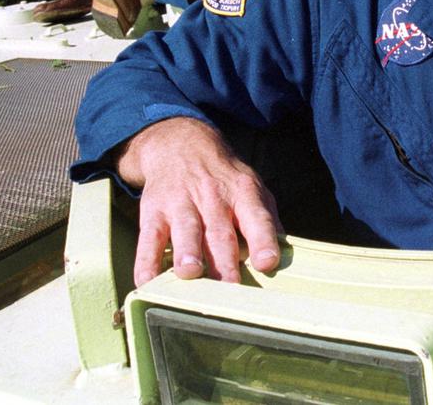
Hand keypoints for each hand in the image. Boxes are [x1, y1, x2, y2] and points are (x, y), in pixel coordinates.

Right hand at [117, 117, 281, 285]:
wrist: (181, 145)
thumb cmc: (223, 178)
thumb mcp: (252, 188)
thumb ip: (267, 221)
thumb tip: (286, 256)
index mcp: (242, 194)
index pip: (256, 217)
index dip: (263, 240)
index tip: (267, 262)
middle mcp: (213, 198)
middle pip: (220, 232)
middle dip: (224, 260)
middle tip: (230, 287)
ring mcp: (181, 204)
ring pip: (186, 231)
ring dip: (188, 253)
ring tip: (191, 273)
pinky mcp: (154, 211)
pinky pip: (149, 238)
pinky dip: (146, 261)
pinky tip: (146, 280)